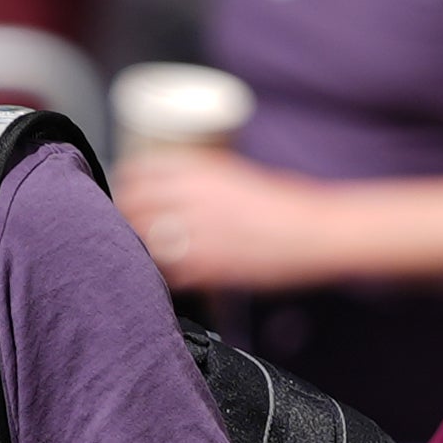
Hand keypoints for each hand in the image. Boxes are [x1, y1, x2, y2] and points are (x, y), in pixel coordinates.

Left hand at [117, 147, 338, 291]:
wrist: (314, 232)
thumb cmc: (285, 202)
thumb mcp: (237, 174)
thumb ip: (201, 178)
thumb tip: (171, 185)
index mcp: (200, 170)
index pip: (139, 171)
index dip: (128, 184)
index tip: (129, 193)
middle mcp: (193, 197)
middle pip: (133, 205)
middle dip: (128, 216)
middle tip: (133, 226)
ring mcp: (197, 233)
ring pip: (144, 239)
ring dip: (142, 244)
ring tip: (148, 250)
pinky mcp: (207, 267)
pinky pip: (167, 271)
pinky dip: (165, 272)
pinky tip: (172, 272)